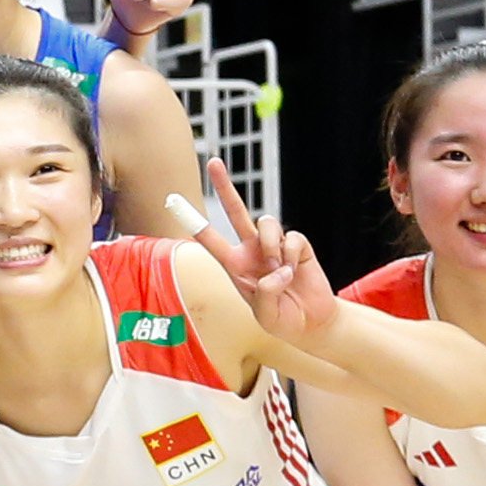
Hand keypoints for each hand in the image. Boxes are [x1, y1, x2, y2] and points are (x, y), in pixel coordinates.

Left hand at [172, 159, 336, 350]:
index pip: (211, 240)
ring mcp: (274, 245)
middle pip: (236, 211)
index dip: (195, 223)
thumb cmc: (282, 320)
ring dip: (271, 245)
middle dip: (225, 186)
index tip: (174, 202)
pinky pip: (291, 237)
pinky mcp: (297, 245)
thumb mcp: (265, 315)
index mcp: (234, 266)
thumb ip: (264, 294)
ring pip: (266, 222)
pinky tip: (295, 271)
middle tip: (213, 162)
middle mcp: (251, 250)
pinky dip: (292, 254)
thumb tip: (275, 269)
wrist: (311, 323)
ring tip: (280, 271)